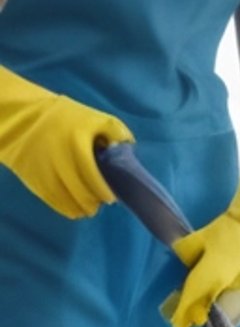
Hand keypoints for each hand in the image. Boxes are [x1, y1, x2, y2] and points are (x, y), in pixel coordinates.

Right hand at [0, 64, 130, 218]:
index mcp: (76, 143)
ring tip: (90, 206)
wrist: (24, 118)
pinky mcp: (33, 178)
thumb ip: (114, 131)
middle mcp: (58, 159)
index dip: (104, 192)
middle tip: (101, 201)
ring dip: (82, 208)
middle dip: (94, 201)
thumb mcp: (93, 118)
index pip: (93, 177)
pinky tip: (76, 208)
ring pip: (67, 201)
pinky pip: (53, 201)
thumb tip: (128, 146)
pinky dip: (67, 209)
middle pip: (81, 193)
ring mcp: (44, 170)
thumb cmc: (66, 119)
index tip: (111, 198)